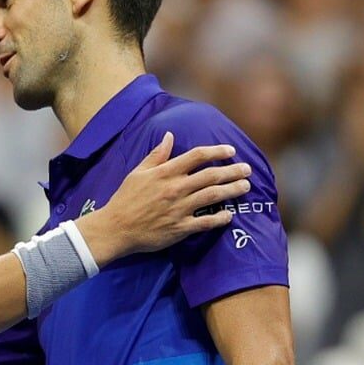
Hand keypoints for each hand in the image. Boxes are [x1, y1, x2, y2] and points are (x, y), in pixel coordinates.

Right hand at [77, 132, 249, 261]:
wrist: (116, 228)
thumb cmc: (125, 198)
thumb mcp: (138, 173)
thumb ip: (156, 155)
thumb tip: (169, 136)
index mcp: (165, 172)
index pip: (197, 156)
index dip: (217, 151)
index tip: (231, 150)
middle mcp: (175, 188)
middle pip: (211, 176)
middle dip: (233, 171)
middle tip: (247, 169)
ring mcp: (179, 209)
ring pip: (213, 196)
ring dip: (232, 190)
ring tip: (245, 186)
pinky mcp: (180, 228)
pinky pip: (205, 222)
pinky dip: (219, 218)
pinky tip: (229, 215)